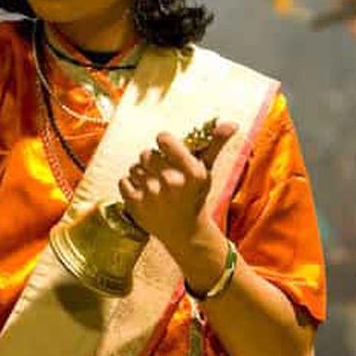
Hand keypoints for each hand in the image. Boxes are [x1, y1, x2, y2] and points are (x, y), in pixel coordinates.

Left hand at [120, 123, 237, 257]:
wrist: (184, 232)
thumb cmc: (195, 195)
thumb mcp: (207, 170)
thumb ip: (216, 143)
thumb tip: (232, 124)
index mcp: (191, 171)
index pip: (163, 139)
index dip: (164, 143)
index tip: (168, 149)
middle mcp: (171, 182)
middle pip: (146, 153)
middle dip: (153, 161)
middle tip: (164, 174)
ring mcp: (151, 195)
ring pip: (134, 167)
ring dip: (142, 174)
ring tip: (155, 186)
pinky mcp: (135, 205)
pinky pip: (123, 181)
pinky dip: (131, 186)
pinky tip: (145, 195)